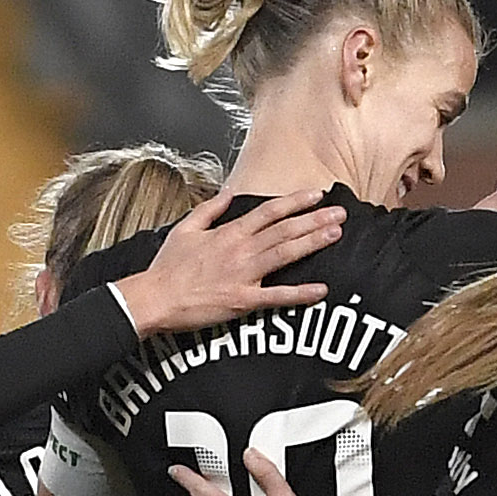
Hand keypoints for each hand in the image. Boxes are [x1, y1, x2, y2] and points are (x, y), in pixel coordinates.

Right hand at [113, 193, 345, 337]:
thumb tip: (227, 194)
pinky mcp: (242, 301)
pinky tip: (320, 290)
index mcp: (229, 232)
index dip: (295, 202)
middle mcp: (241, 250)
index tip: (317, 195)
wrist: (154, 298)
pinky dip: (299, 293)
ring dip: (312, 243)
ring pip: (285, 254)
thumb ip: (209, 210)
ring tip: (336, 234)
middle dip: (314, 219)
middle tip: (341, 213)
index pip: (269, 212)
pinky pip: (276, 297)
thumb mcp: (185, 229)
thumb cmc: (167, 267)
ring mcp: (243, 275)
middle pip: (284, 230)